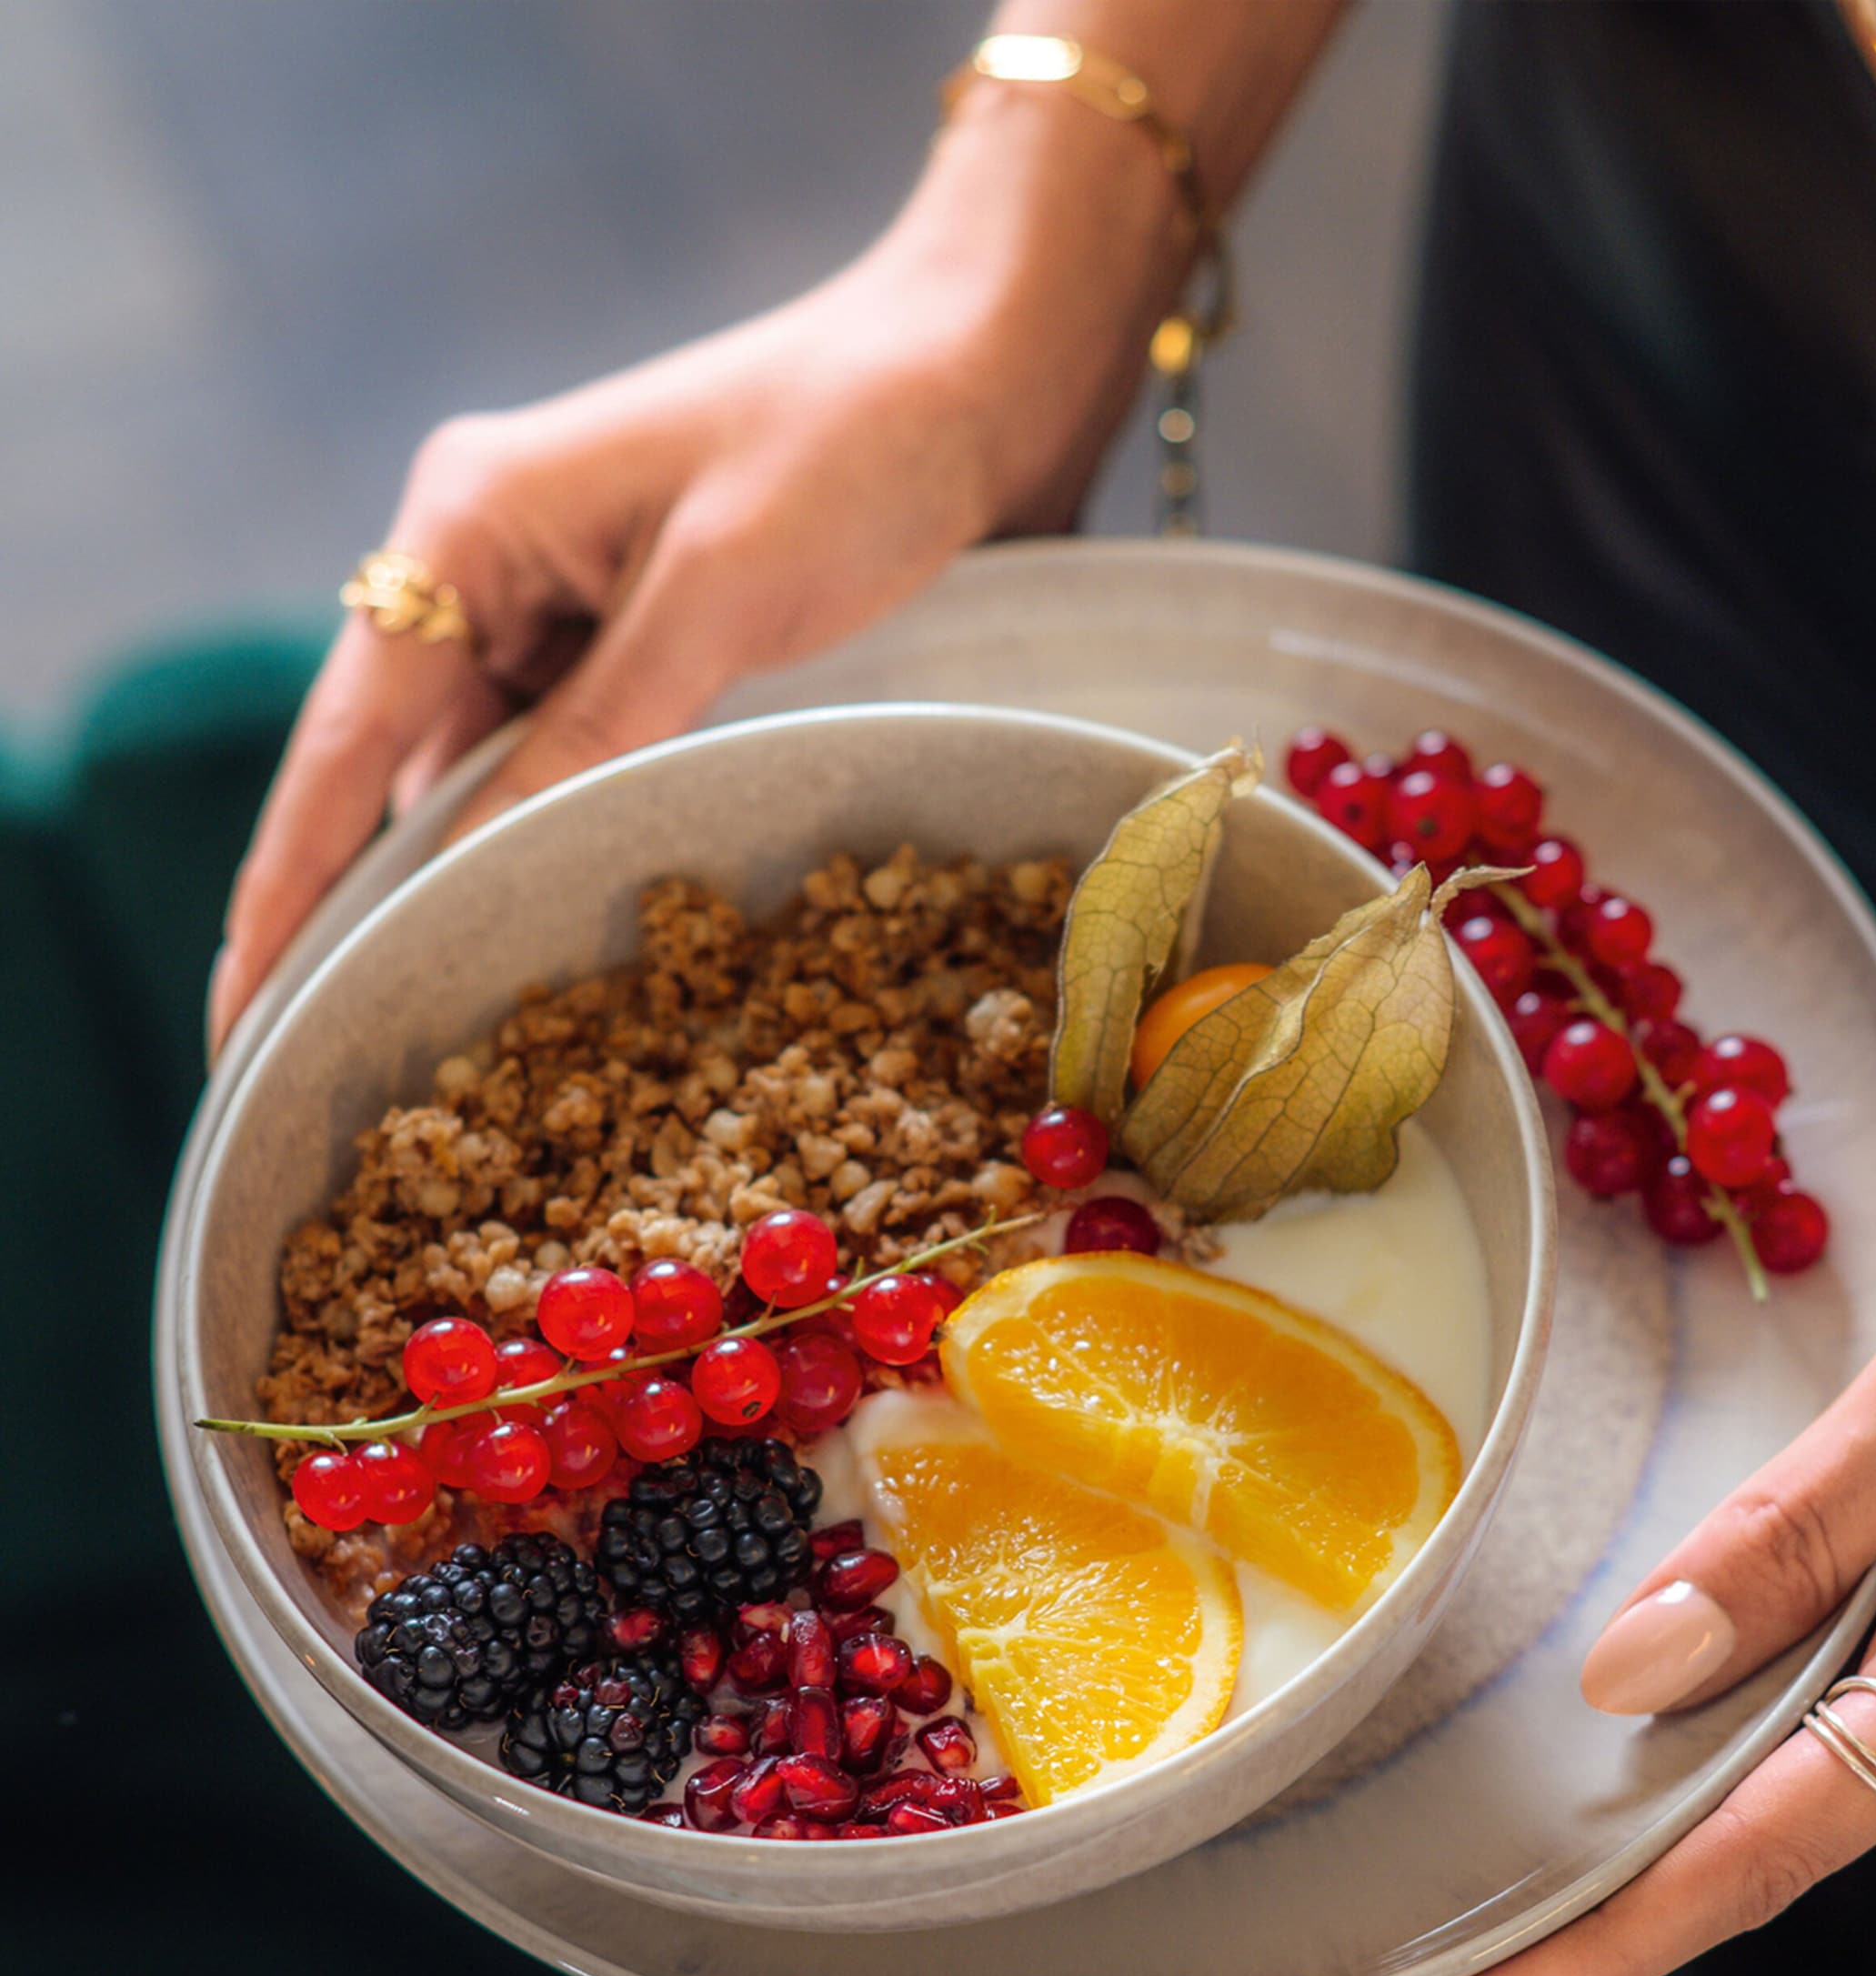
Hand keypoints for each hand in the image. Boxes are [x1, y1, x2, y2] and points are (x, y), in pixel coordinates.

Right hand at [206, 101, 1185, 1050]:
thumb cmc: (853, 446)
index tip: (243, 1007)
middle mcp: (485, 552)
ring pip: (475, 764)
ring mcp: (555, 591)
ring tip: (426, 1007)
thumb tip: (472, 867)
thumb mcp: (721, 595)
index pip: (345, 730)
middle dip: (360, 893)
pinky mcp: (626, 628)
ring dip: (466, 868)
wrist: (974, 373)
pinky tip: (540, 911)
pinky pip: (555, 748)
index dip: (292, 880)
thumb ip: (596, 732)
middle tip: (318, 1043)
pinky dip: (550, 824)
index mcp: (469, 516)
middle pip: (390, 757)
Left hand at [1341, 1043, 1875, 1975]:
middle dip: (1591, 1925)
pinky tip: (1616, 1740)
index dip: (1600, 1943)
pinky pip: (1795, 1691)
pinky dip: (1690, 1737)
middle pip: (1753, 1847)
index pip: (1755, 1854)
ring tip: (1488, 1894)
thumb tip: (1631, 1674)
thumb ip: (1789, 1539)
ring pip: (1769, 1779)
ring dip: (1632, 1843)